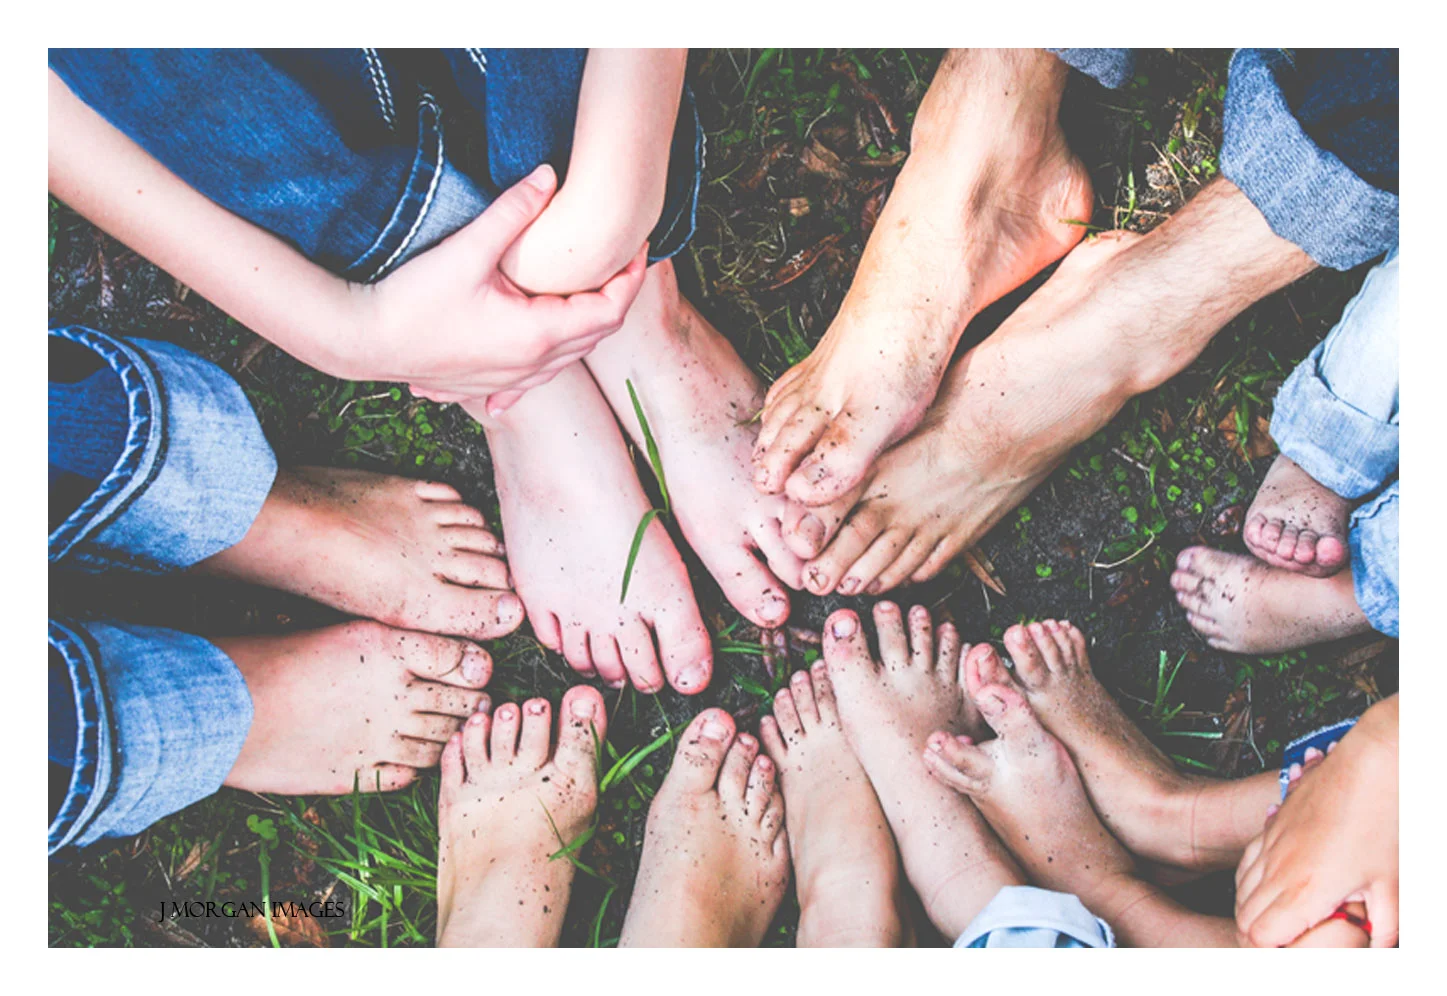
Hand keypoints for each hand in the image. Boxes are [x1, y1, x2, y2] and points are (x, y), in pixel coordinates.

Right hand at [352, 164, 646, 409]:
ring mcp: (512, 380)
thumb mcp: (466, 250)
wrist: (362, 342)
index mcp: (537, 334)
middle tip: (619, 260)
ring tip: (587, 287)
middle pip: (596, 334)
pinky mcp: (490, 385)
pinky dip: (552, 358)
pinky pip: (537, 378)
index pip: (608, 310)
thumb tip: (548, 175)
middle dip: (615, 297)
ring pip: (570, 357)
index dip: (630, 279)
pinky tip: (542, 351)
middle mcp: (533, 364)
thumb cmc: (411, 300)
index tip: (636, 248)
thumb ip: (512, 212)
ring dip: (586, 324)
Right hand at [1234, 695, 1398, 946]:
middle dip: (1258, 937)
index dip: (1269, 952)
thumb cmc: (1385, 820)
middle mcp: (1279, 867)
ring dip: (1253, 909)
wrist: (1373, 765)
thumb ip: (1383, 928)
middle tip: (1288, 943)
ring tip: (1283, 918)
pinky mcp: (1273, 825)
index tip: (1291, 953)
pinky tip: (1273, 884)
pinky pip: (1247, 862)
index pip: (1260, 937)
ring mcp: (1271, 843)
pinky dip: (1250, 881)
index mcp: (1306, 888)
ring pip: (1240, 889)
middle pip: (1244, 917)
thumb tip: (1376, 949)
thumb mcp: (1395, 887)